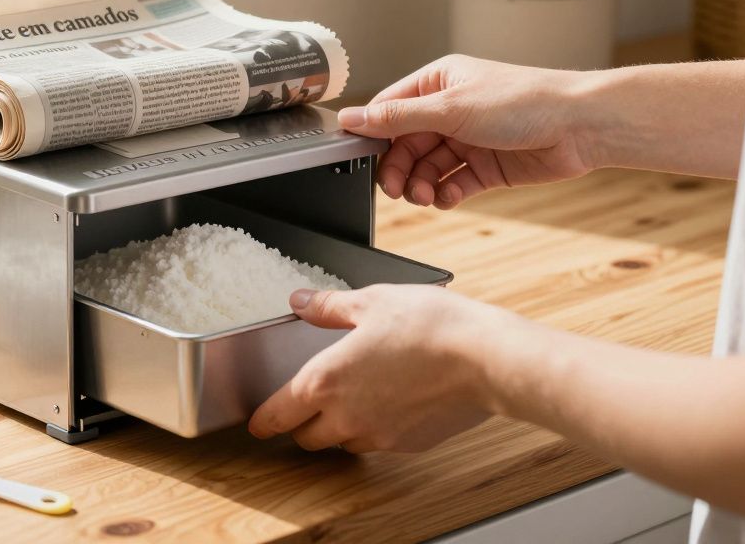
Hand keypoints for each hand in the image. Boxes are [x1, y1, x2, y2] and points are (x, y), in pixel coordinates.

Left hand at [248, 284, 517, 452]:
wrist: (486, 359)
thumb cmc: (431, 325)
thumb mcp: (372, 300)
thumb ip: (329, 305)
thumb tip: (301, 301)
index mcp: (325, 381)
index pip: (279, 414)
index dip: (264, 420)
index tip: (258, 423)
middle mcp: (346, 416)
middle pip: (307, 437)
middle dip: (302, 423)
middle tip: (308, 403)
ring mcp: (378, 435)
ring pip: (343, 442)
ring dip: (339, 428)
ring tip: (354, 398)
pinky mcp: (408, 444)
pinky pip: (379, 443)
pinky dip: (375, 428)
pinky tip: (390, 401)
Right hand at [339, 54, 598, 208]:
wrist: (581, 126)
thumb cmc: (525, 102)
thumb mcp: (450, 108)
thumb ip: (397, 118)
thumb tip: (351, 118)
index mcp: (438, 84)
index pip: (390, 110)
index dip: (374, 135)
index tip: (360, 158)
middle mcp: (451, 111)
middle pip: (405, 145)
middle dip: (398, 168)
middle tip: (395, 188)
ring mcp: (469, 140)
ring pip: (427, 168)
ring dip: (420, 185)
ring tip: (425, 196)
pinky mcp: (486, 167)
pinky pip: (453, 184)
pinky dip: (446, 194)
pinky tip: (448, 198)